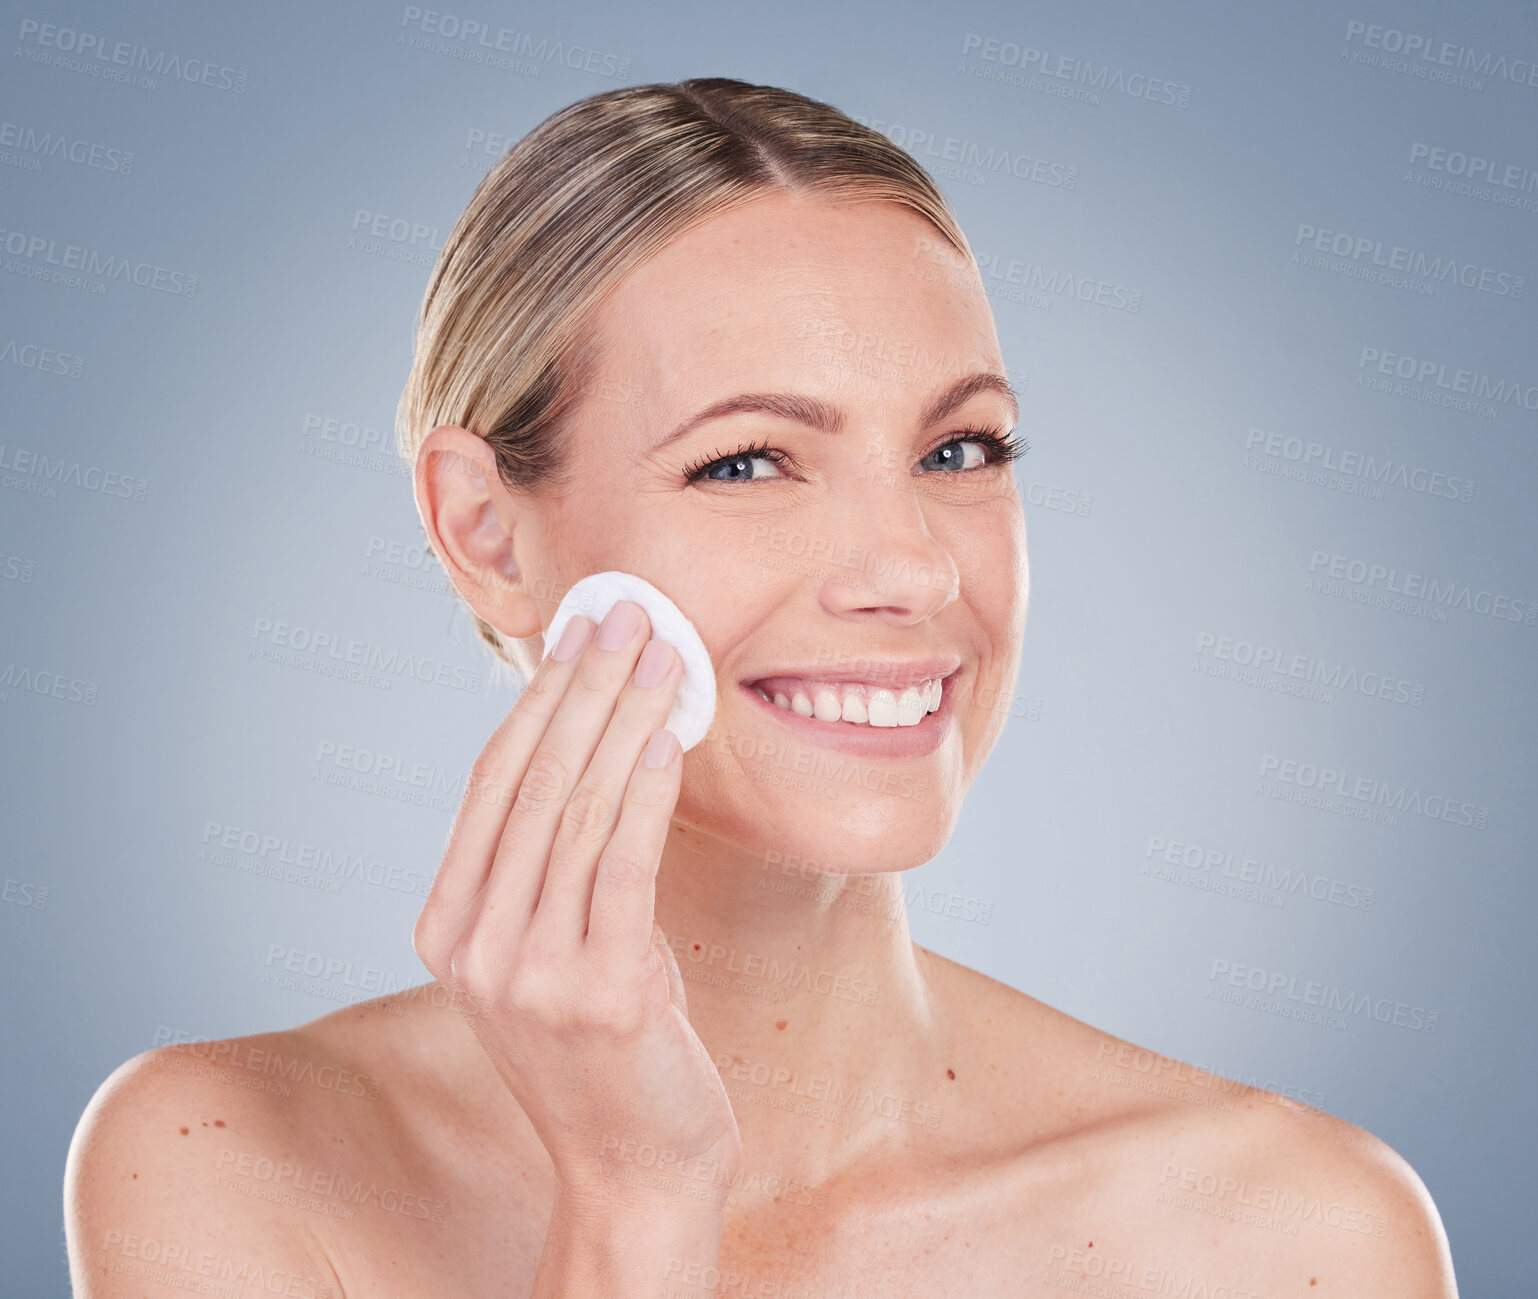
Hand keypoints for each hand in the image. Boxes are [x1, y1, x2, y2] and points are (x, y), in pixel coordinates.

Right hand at [413, 599, 740, 1201]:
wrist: (633, 1171)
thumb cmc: (606, 1050)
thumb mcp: (554, 950)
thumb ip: (552, 867)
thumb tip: (596, 745)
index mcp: (449, 926)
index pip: (493, 782)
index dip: (538, 698)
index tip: (579, 634)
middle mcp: (474, 945)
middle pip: (532, 781)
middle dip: (585, 686)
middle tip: (627, 614)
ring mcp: (527, 973)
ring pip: (578, 811)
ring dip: (624, 719)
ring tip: (663, 654)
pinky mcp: (596, 993)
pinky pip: (622, 866)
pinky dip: (645, 792)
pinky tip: (668, 737)